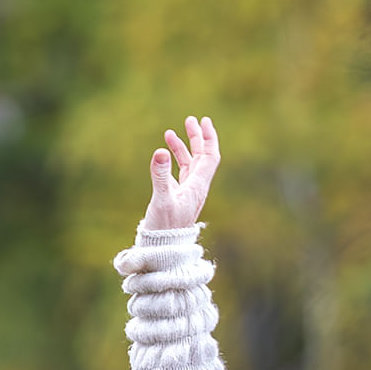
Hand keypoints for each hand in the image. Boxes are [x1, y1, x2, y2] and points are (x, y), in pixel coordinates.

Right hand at [145, 113, 219, 231]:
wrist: (163, 250)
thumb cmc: (164, 228)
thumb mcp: (162, 199)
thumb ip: (160, 175)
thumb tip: (160, 151)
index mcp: (198, 186)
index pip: (209, 156)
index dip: (208, 138)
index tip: (204, 121)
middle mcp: (195, 188)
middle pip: (201, 156)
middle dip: (197, 137)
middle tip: (190, 119)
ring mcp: (186, 192)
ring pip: (189, 164)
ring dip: (183, 148)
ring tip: (169, 133)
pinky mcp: (177, 198)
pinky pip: (179, 174)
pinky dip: (173, 161)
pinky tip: (164, 155)